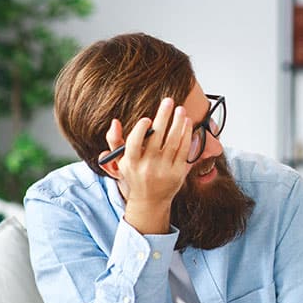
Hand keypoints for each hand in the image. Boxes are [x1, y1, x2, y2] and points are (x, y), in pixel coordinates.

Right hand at [100, 98, 193, 232]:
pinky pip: (184, 151)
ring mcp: (164, 170)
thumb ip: (115, 141)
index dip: (140, 130)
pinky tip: (187, 124)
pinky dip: (186, 136)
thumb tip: (115, 121)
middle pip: (157, 138)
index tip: (147, 118)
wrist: (150, 201)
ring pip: (173, 142)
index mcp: (132, 163)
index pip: (134, 144)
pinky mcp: (178, 173)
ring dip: (178, 123)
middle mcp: (148, 167)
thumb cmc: (135, 176)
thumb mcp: (120, 162)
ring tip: (180, 110)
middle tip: (168, 101)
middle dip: (163, 117)